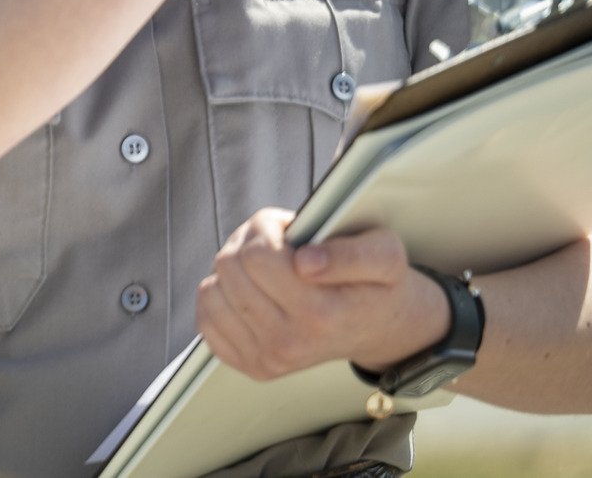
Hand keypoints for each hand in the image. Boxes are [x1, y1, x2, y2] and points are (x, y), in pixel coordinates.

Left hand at [198, 210, 451, 380]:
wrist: (379, 328)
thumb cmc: (378, 285)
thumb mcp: (385, 255)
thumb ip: (351, 253)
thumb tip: (305, 263)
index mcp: (321, 315)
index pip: (258, 254)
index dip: (268, 227)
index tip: (289, 230)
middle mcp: (291, 344)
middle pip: (229, 266)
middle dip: (248, 243)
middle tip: (276, 247)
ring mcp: (268, 359)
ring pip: (212, 289)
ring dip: (233, 269)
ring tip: (266, 270)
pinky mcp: (250, 364)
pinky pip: (206, 318)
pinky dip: (221, 296)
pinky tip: (252, 293)